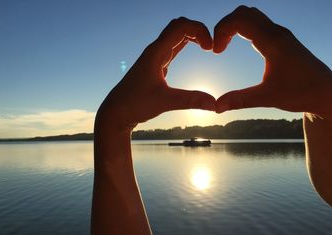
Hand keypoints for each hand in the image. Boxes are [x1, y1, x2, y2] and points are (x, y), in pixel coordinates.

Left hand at [96, 17, 215, 131]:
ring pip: (175, 36)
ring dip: (193, 36)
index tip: (210, 48)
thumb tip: (215, 104)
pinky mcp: (156, 66)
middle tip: (211, 46)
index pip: (180, 26)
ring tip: (208, 47)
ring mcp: (155, 58)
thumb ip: (190, 101)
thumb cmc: (134, 104)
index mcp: (155, 53)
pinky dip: (186, 45)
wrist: (116, 112)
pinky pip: (173, 47)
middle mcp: (155, 51)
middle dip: (198, 30)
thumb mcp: (164, 102)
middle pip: (179, 26)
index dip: (199, 31)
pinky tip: (196, 50)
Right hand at [214, 6, 331, 120]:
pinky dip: (241, 28)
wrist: (325, 92)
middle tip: (217, 48)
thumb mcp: (268, 98)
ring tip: (224, 46)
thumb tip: (216, 107)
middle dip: (224, 26)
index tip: (215, 52)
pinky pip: (257, 23)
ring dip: (233, 26)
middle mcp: (277, 33)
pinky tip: (237, 44)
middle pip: (243, 12)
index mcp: (273, 42)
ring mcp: (280, 34)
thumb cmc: (301, 93)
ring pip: (250, 15)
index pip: (240, 20)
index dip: (221, 30)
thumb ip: (240, 100)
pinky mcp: (281, 38)